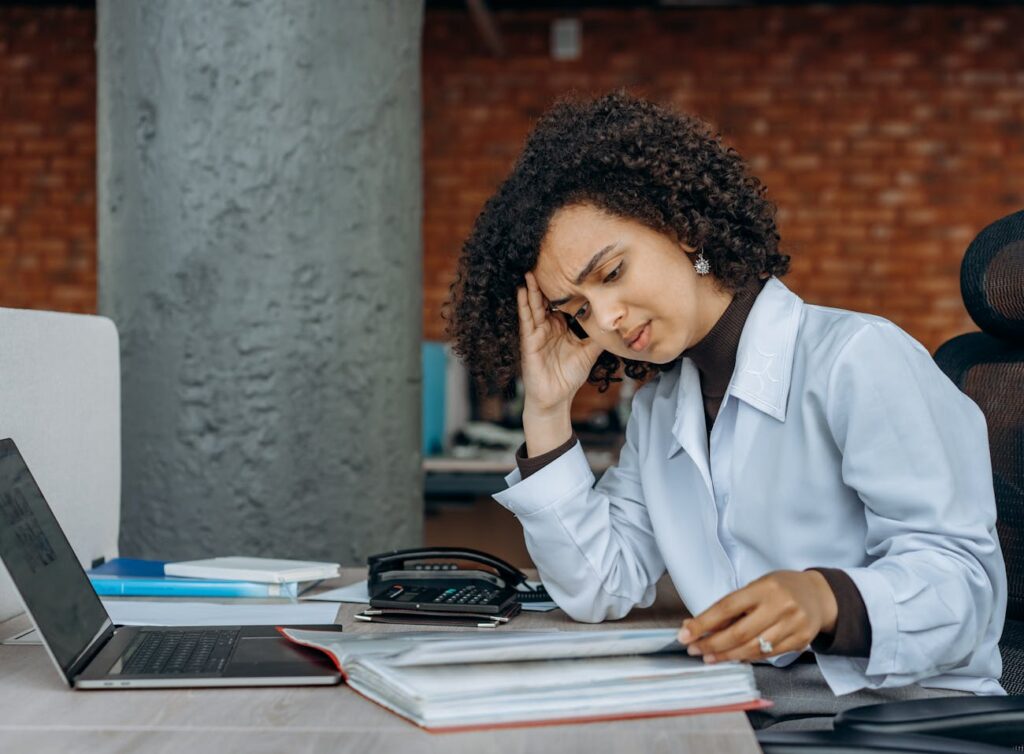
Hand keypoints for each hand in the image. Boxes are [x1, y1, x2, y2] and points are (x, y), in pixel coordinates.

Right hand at [517, 271, 603, 412]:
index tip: (570, 268)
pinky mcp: (529, 342)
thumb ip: (600, 336)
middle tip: (547, 260)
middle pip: (546, 300)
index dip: (565, 287)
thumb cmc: (569, 377)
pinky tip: (522, 291)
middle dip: (545, 282)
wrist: (556, 399)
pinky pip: (526, 320)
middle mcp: (547, 327)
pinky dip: (524, 305)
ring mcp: (536, 333)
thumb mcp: (590, 352)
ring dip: (532, 289)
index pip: (562, 302)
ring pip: (534, 306)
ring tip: (530, 270)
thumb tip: (618, 324)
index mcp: (560, 327)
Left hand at [677, 570, 837, 663]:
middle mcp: (780, 606)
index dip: (703, 623)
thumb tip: (697, 626)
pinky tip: (733, 657)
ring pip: (753, 648)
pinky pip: (767, 655)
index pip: (727, 607)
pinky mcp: (800, 641)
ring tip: (709, 657)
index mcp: (764, 588)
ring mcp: (793, 626)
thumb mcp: (756, 587)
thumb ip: (731, 607)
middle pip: (739, 633)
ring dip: (726, 655)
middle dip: (712, 644)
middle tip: (694, 650)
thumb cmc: (780, 588)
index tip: (685, 634)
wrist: (819, 596)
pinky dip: (747, 657)